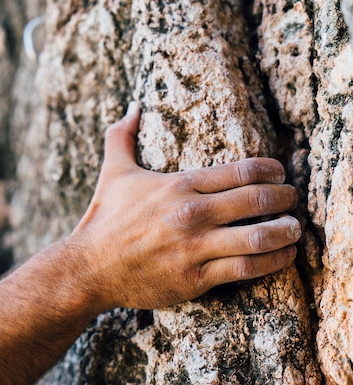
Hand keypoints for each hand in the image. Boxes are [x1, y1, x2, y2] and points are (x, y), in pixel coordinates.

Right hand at [70, 102, 299, 310]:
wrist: (89, 268)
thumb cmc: (104, 219)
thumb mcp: (113, 172)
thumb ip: (122, 136)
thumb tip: (132, 106)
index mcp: (178, 185)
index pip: (241, 170)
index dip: (270, 169)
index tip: (279, 172)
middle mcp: (191, 214)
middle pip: (258, 200)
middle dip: (284, 197)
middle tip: (291, 198)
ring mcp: (195, 247)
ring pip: (259, 236)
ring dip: (286, 231)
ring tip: (294, 229)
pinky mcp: (196, 278)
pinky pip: (246, 268)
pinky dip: (273, 262)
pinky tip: (283, 256)